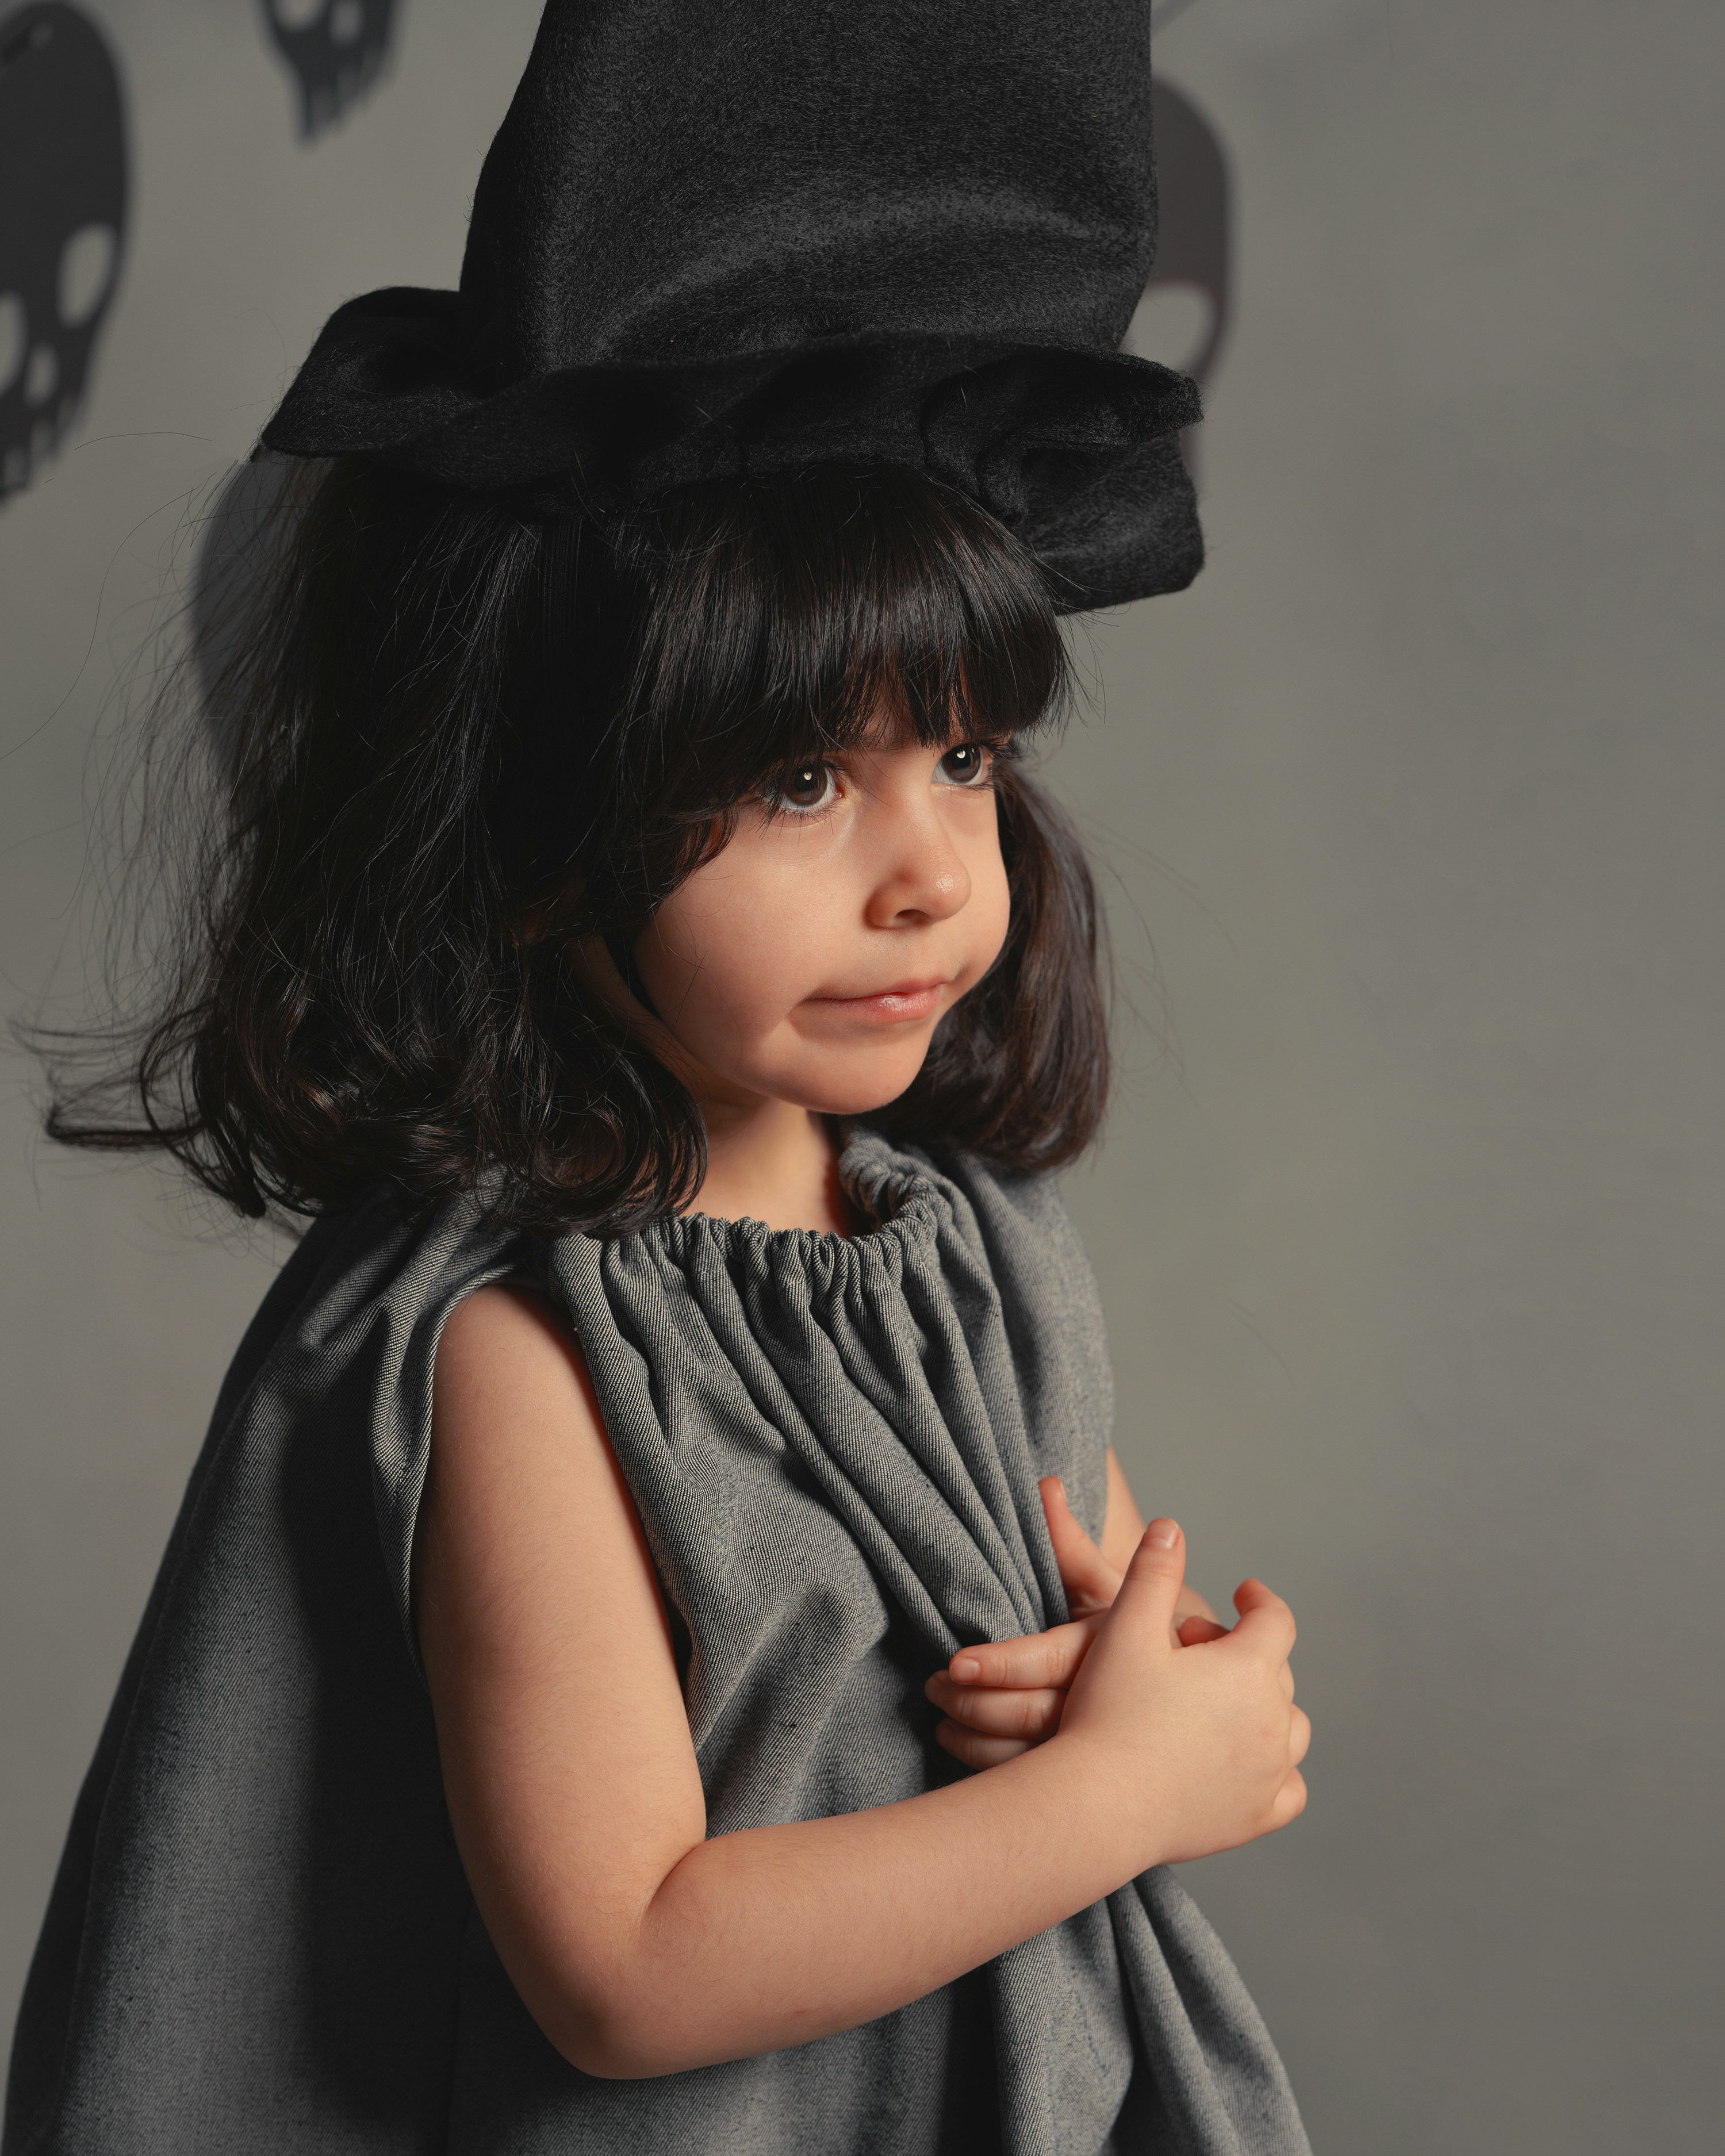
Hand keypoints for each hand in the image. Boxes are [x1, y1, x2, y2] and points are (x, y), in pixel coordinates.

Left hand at [924, 1478, 1224, 1768]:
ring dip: (979, 1744)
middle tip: (933, 1688)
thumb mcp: (1118, 1588)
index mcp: (1124, 1649)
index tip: (955, 1665)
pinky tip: (968, 1757)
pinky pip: (1047, 1791)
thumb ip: (1072, 1546)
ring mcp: (1115, 1751)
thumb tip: (1045, 1484)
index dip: (1002, 1665)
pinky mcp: (1109, 1786)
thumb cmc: (1155, 1635)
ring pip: (1036, 1759)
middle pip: (1037, 1715)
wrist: (1213, 1700)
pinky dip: (1001, 1778)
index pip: (1052, 1661)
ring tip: (939, 1723)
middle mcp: (1120, 1704)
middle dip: (976, 1706)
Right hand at [1055, 1518, 1308, 1865]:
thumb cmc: (1109, 1711)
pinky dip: (1275, 1770)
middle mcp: (1274, 1722)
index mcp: (1250, 1669)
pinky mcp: (1256, 1818)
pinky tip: (1245, 1763)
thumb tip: (1171, 1528)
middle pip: (1277, 1672)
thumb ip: (1152, 1571)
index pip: (1275, 1619)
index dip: (1258, 1600)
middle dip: (1244, 1653)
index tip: (1243, 1592)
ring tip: (1223, 1704)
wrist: (1097, 1805)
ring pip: (1289, 1730)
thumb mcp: (1126, 1628)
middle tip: (1197, 1651)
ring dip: (1263, 1709)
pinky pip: (1288, 1788)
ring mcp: (1269, 1774)